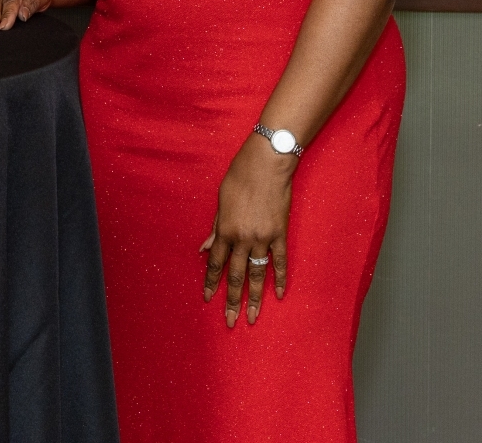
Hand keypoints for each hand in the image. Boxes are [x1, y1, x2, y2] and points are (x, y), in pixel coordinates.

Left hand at [201, 134, 293, 325]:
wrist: (266, 165)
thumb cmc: (239, 179)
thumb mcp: (221, 202)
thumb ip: (215, 228)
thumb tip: (204, 250)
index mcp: (224, 230)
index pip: (216, 263)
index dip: (211, 282)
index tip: (208, 299)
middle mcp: (243, 238)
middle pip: (235, 275)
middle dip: (231, 300)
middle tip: (230, 321)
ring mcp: (263, 238)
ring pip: (257, 275)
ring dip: (254, 298)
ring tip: (252, 317)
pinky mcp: (281, 234)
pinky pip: (280, 262)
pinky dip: (280, 279)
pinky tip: (280, 295)